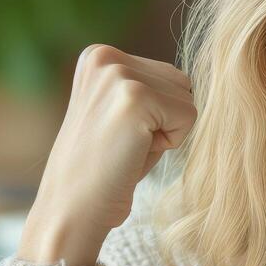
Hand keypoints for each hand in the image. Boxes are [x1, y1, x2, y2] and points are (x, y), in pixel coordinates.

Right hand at [18, 44, 194, 265]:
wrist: (72, 210)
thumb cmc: (104, 169)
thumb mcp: (120, 113)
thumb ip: (148, 88)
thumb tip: (194, 81)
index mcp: (98, 55)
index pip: (167, 75)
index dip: (156, 114)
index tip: (120, 135)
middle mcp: (104, 56)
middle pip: (181, 81)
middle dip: (165, 119)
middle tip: (126, 145)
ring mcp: (118, 74)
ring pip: (188, 98)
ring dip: (168, 131)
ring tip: (129, 148)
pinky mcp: (135, 97)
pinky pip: (189, 116)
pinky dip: (172, 142)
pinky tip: (135, 153)